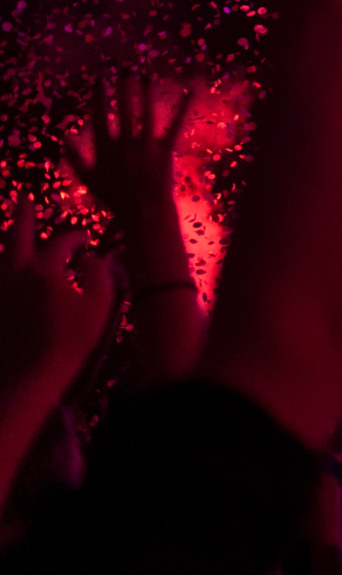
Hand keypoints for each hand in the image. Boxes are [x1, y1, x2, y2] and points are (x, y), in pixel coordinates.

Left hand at [0, 206, 112, 389]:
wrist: (25, 376)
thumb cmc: (68, 342)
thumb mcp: (97, 307)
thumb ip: (98, 275)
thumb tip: (93, 258)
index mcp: (44, 269)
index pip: (61, 241)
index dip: (75, 236)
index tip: (86, 240)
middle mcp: (15, 272)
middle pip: (15, 235)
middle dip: (22, 215)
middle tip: (25, 198)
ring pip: (1, 255)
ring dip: (9, 238)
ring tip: (14, 227)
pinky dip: (4, 263)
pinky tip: (9, 264)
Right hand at [64, 72, 200, 234]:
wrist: (142, 211)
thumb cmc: (114, 196)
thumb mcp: (89, 179)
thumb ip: (76, 157)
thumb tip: (64, 136)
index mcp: (105, 149)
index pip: (99, 117)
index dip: (99, 97)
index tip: (99, 80)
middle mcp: (125, 144)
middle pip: (124, 110)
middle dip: (124, 88)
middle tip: (124, 69)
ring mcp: (146, 146)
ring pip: (146, 113)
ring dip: (146, 93)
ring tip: (146, 75)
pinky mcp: (165, 150)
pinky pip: (175, 125)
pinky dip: (183, 108)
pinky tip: (191, 92)